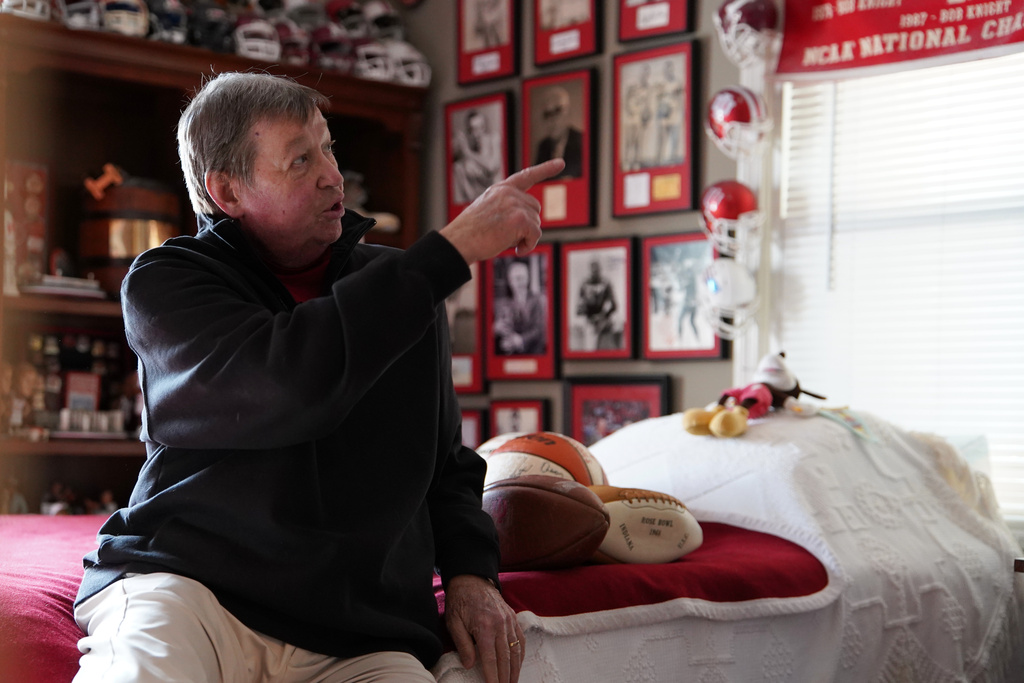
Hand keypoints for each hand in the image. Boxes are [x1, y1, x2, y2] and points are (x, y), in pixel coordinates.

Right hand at [440, 158, 565, 264]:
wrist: (459, 241)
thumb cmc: (469, 233)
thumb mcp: (487, 211)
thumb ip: (506, 208)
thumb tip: (529, 221)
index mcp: (500, 189)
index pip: (527, 176)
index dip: (545, 169)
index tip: (560, 163)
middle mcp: (509, 193)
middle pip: (535, 208)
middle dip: (527, 224)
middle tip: (509, 236)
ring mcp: (515, 205)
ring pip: (536, 223)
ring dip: (526, 236)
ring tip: (506, 241)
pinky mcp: (520, 220)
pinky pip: (536, 235)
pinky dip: (529, 245)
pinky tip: (517, 250)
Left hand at [444, 574, 524, 682]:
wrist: (472, 580)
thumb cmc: (460, 601)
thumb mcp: (454, 622)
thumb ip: (462, 644)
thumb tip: (469, 665)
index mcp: (484, 627)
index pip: (490, 659)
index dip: (492, 676)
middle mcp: (500, 624)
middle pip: (505, 657)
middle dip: (506, 677)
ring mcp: (509, 621)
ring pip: (516, 650)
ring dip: (516, 669)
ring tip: (512, 682)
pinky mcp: (513, 618)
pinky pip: (520, 639)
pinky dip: (520, 654)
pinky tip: (518, 665)